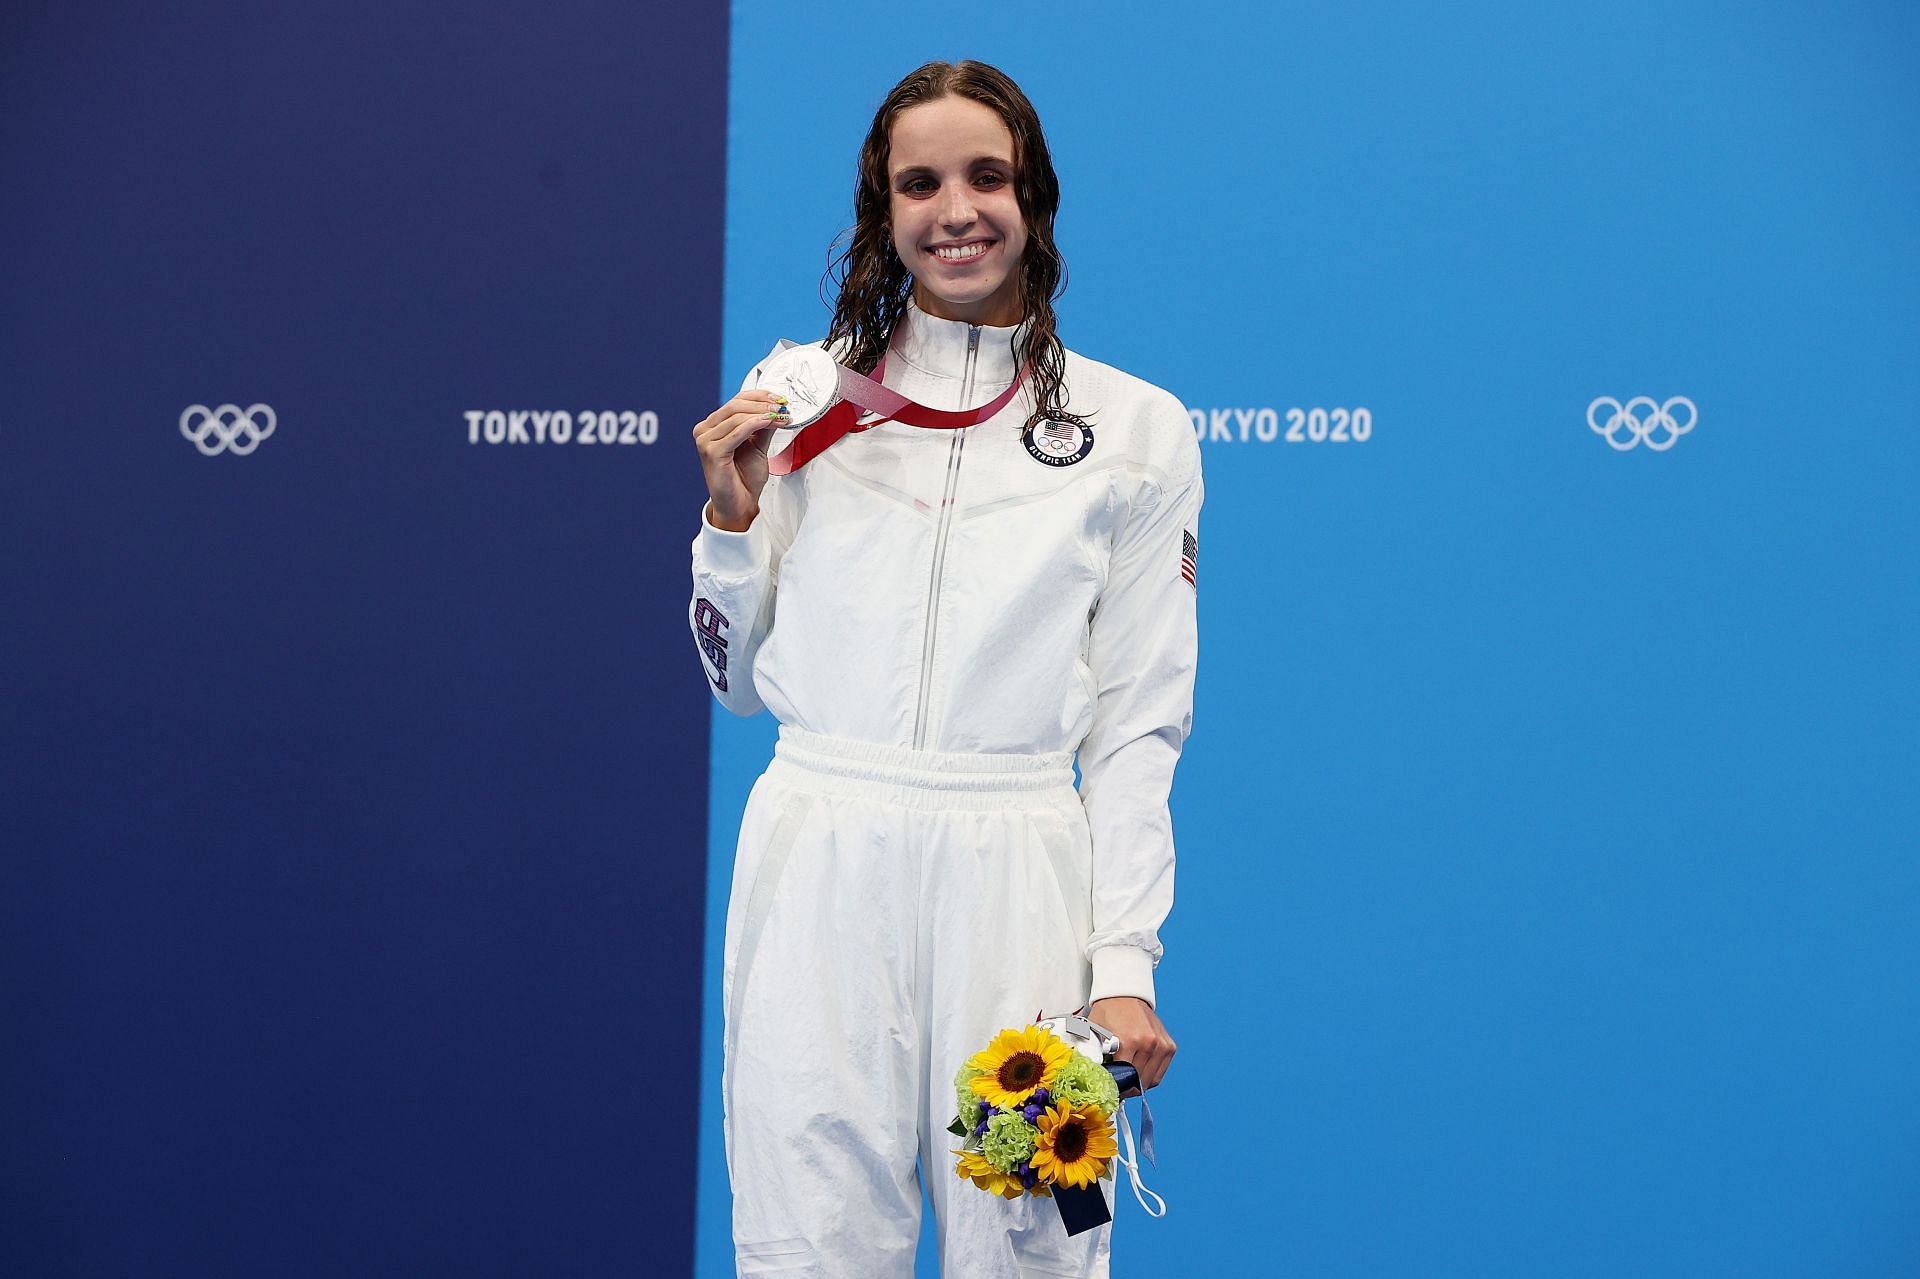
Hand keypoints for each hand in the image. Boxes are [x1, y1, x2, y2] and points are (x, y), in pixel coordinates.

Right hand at [691, 389, 785, 530]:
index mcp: (713, 426)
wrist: (739, 505)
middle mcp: (705, 431)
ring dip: (764, 413)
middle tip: (783, 408)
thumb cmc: (743, 480)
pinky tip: (770, 423)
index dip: (759, 396)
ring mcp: (705, 441)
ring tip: (781, 417)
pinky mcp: (712, 451)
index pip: (736, 400)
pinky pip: (737, 431)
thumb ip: (763, 427)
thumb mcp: (758, 446)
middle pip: (735, 405)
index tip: (780, 399)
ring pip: (737, 416)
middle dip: (763, 404)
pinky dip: (756, 424)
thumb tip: (776, 409)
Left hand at [1088, 996, 1175, 1095]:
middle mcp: (1149, 1043)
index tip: (1110, 1090)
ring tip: (1127, 1080)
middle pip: (1138, 1082)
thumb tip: (1093, 1079)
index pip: (1124, 1078)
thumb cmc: (1109, 1012)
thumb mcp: (1095, 1032)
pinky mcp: (1169, 1046)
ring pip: (1151, 1081)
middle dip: (1127, 1088)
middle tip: (1117, 1088)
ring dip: (1139, 1084)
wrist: (1125, 994)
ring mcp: (1161, 1045)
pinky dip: (1149, 1077)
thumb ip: (1094, 1056)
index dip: (1116, 1088)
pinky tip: (1139, 1072)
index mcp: (1129, 1041)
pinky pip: (1159, 1073)